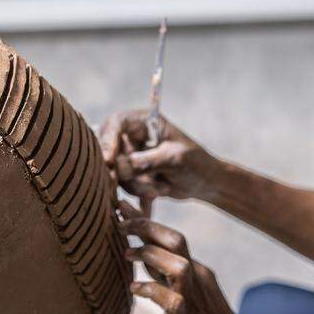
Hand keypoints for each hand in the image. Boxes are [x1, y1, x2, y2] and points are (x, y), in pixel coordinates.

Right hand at [99, 109, 221, 213]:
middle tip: (133, 181)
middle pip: (109, 148)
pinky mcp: (131, 174)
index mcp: (144, 121)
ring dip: (137, 184)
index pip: (117, 123)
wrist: (205, 182)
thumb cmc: (194, 162)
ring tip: (160, 188)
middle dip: (123, 170)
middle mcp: (133, 136)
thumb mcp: (173, 159)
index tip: (109, 160)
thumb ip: (145, 162)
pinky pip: (124, 185)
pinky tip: (160, 191)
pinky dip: (140, 192)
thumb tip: (118, 168)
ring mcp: (130, 156)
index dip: (108, 140)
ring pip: (117, 172)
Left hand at [117, 199, 256, 313]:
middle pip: (176, 241)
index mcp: (196, 272)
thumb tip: (141, 257)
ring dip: (150, 256)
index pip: (171, 238)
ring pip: (177, 265)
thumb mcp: (185, 294)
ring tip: (127, 255)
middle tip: (120, 221)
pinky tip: (133, 289)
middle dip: (146, 226)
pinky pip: (169, 300)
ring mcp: (194, 299)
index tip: (122, 207)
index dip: (146, 221)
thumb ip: (165, 276)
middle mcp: (197, 279)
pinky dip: (149, 291)